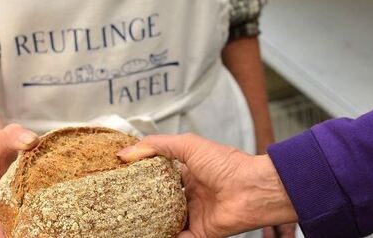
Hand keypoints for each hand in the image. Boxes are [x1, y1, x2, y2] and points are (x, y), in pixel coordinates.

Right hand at [117, 134, 297, 237]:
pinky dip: (165, 237)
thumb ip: (156, 146)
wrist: (252, 189)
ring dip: (152, 223)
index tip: (121, 178)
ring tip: (129, 223)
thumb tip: (126, 152)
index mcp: (188, 172)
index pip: (159, 175)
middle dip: (143, 203)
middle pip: (160, 201)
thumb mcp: (187, 144)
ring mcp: (194, 214)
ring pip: (167, 221)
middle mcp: (190, 194)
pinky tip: (149, 233)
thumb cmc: (226, 164)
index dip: (141, 176)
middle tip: (120, 204)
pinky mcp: (200, 233)